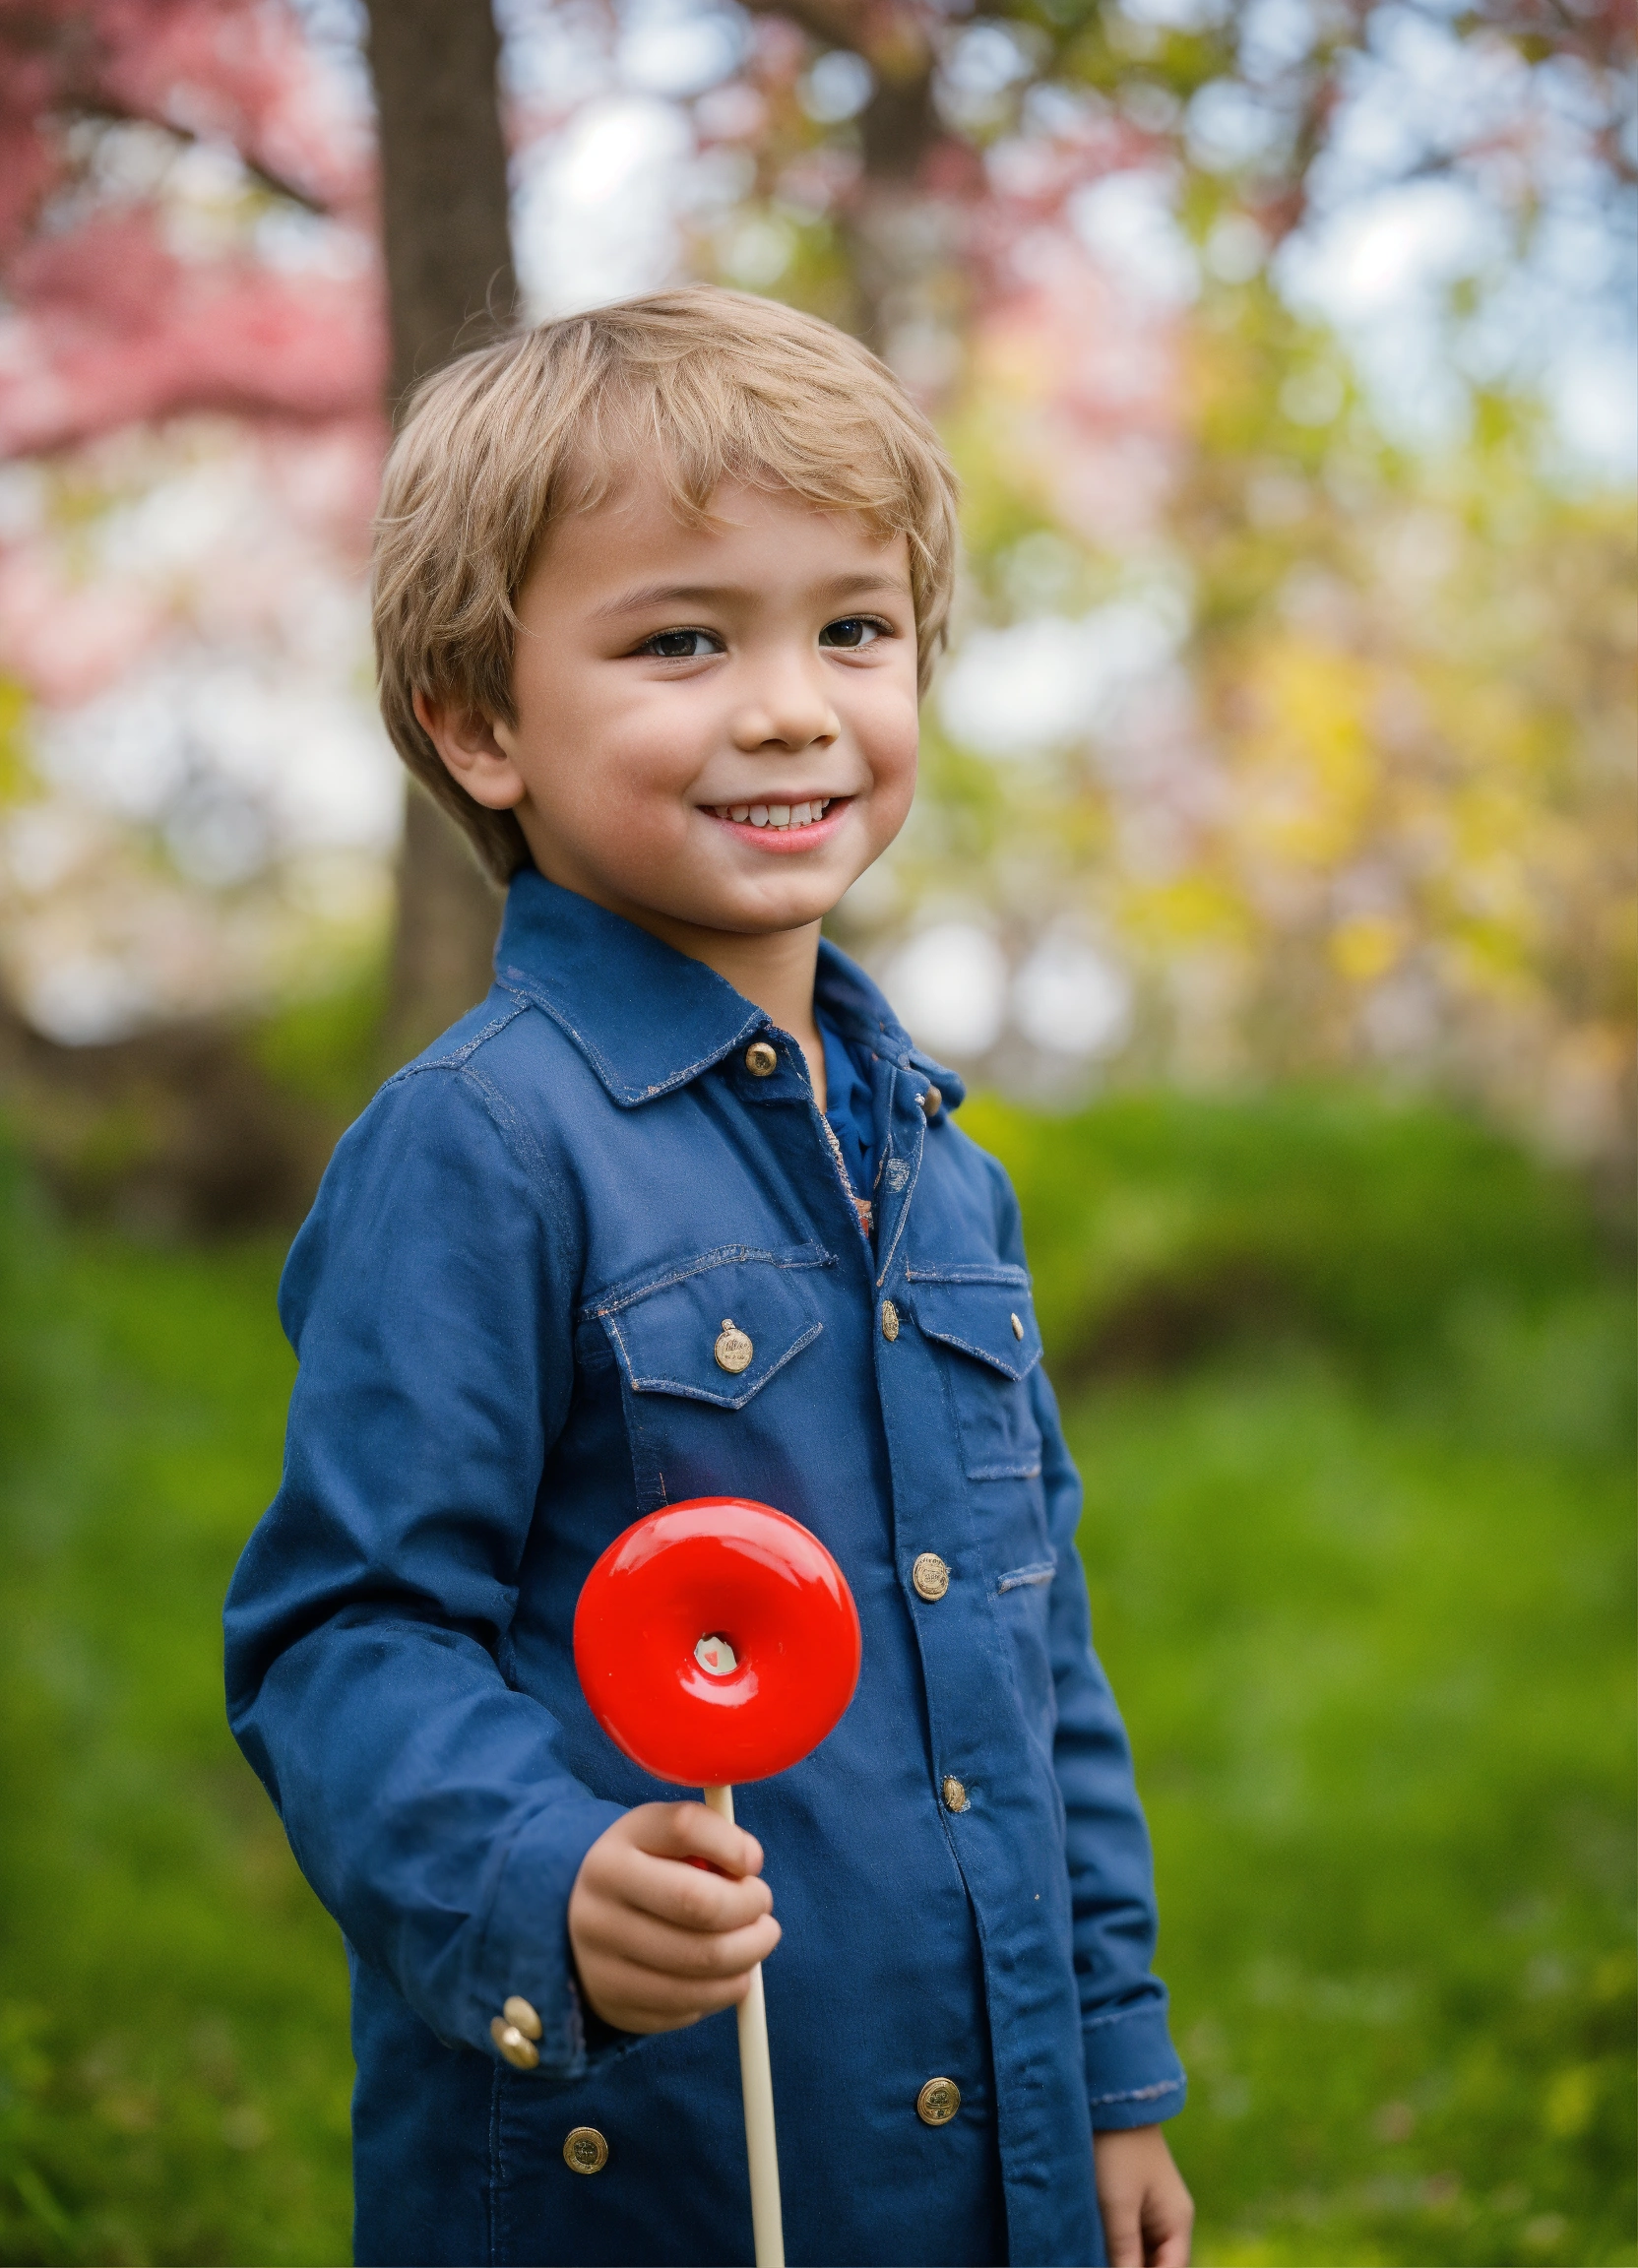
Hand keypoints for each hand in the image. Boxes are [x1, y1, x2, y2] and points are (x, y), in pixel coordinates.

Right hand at [568, 1801, 780, 2033]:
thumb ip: (707, 1835)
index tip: (752, 1861)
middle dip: (750, 1906)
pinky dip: (726, 1989)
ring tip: (758, 1939)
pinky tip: (728, 1972)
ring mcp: (602, 1964)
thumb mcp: (660, 1841)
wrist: (582, 1929)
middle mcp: (599, 1908)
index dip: (732, 1845)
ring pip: (703, 1962)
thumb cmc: (643, 1876)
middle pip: (700, 1904)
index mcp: (613, 1856)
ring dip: (750, 1952)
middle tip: (763, 1905)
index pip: (684, 1830)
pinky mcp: (618, 2007)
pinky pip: (692, 2004)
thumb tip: (749, 1863)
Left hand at [1094, 2125, 1192, 2266]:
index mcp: (1177, 2222)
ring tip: (1090, 2253)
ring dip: (1119, 2258)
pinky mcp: (1129, 2199)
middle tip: (1093, 2259)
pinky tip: (1091, 2246)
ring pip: (1139, 2252)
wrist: (1109, 2096)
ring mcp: (1150, 2209)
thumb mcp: (1118, 2206)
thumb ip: (1124, 2252)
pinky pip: (1126, 2236)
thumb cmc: (1117, 2149)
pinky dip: (1112, 2246)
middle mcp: (1169, 2220)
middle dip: (1129, 2266)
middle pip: (1155, 2263)